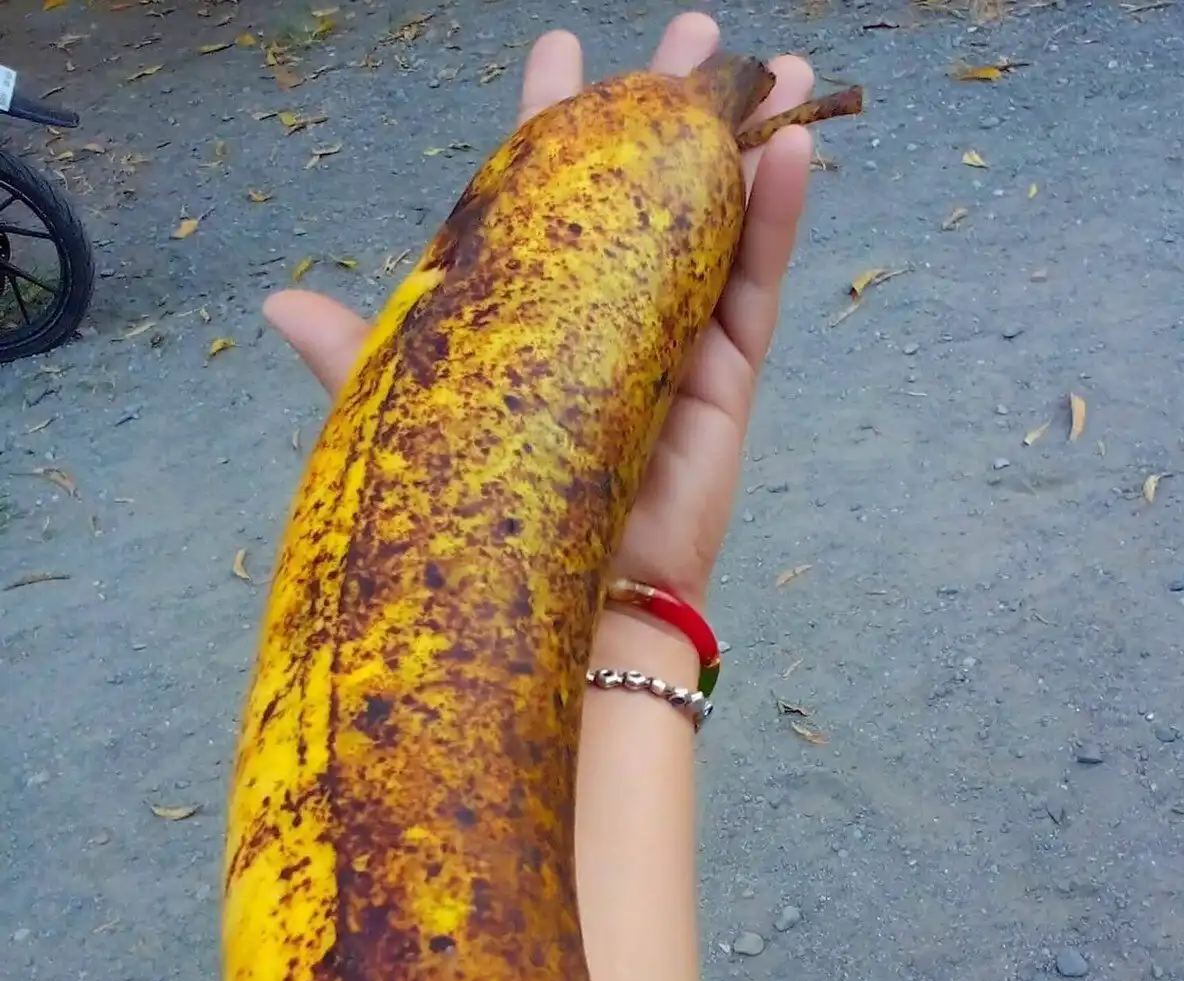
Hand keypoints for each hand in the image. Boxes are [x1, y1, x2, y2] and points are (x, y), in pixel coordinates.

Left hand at [264, 11, 812, 609]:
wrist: (565, 611)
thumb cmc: (484, 520)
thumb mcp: (414, 420)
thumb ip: (357, 356)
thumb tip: (277, 302)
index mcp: (533, 315)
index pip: (544, 198)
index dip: (551, 123)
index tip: (560, 50)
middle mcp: (605, 317)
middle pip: (643, 190)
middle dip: (666, 106)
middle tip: (690, 33)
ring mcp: (673, 344)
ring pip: (716, 222)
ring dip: (744, 141)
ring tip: (775, 70)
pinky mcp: (726, 382)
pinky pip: (758, 285)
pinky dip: (778, 218)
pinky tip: (797, 151)